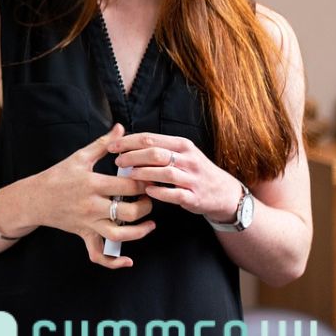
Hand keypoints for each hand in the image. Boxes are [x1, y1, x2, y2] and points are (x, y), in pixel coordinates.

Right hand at [34, 123, 155, 268]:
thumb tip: (120, 128)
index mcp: (92, 184)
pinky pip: (98, 254)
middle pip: (129, 212)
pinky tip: (128, 260)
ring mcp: (88, 223)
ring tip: (149, 224)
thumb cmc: (57, 176)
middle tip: (150, 198)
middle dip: (146, 206)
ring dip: (139, 232)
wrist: (34, 199)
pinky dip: (114, 262)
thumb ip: (103, 144)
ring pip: (119, 235)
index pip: (128, 186)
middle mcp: (92, 206)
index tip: (152, 178)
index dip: (145, 183)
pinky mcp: (84, 235)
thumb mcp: (79, 157)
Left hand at [108, 132, 243, 222]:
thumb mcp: (182, 154)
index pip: (150, 139)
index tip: (112, 146)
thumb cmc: (194, 171)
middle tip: (118, 161)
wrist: (223, 192)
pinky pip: (174, 194)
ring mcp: (192, 178)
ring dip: (143, 173)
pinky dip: (159, 192)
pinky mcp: (194, 196)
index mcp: (182, 145)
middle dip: (132, 156)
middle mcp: (188, 159)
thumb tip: (127, 144)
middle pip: (155, 153)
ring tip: (129, 175)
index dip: (128, 141)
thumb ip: (158, 148)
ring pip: (165, 172)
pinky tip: (147, 191)